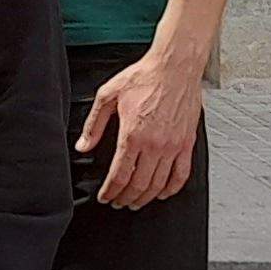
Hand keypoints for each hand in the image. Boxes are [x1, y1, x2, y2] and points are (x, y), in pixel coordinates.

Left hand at [80, 50, 204, 208]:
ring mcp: (173, 146)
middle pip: (138, 184)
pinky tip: (163, 193)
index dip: (110, 191)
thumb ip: (94, 124)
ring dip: (145, 198)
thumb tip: (83, 145)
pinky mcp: (187, 143)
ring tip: (136, 202)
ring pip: (158, 184)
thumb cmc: (144, 76)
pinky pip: (181, 174)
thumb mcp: (108, 96)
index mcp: (132, 134)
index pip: (119, 175)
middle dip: (125, 198)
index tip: (105, 197)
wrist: (175, 66)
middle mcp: (154, 144)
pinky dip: (171, 189)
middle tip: (118, 202)